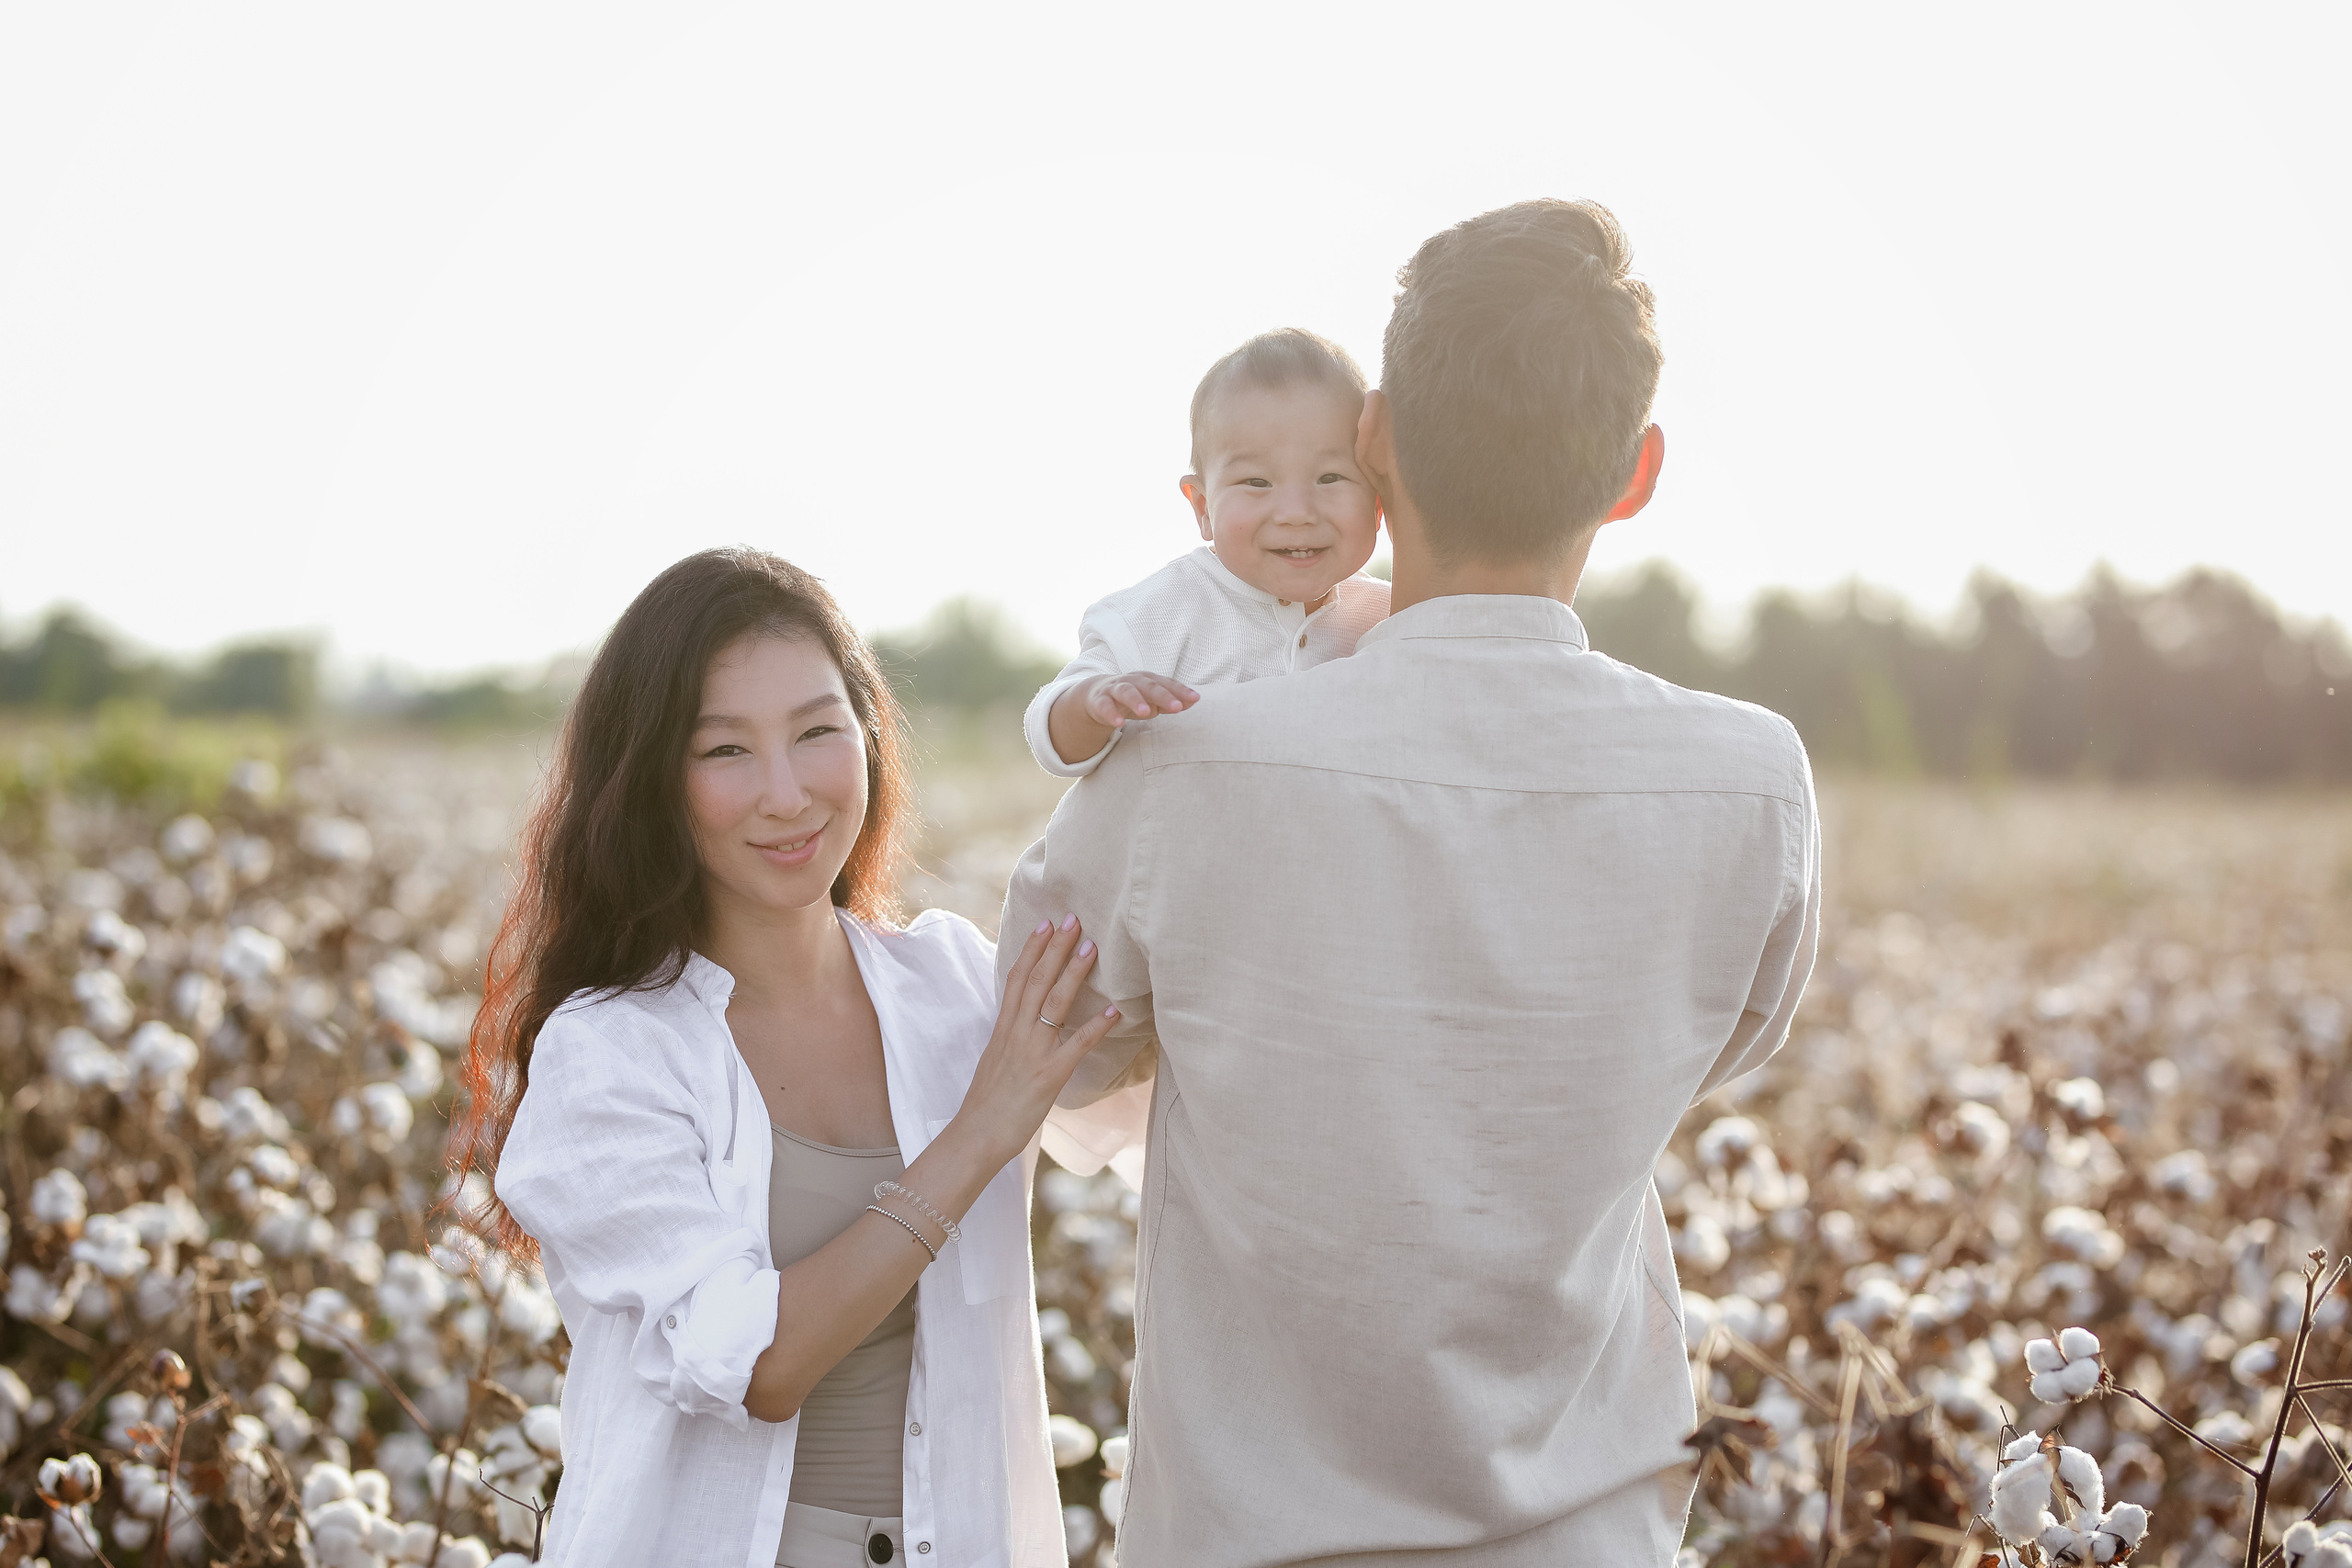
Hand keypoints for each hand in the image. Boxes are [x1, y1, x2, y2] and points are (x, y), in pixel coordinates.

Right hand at [949, 915, 1120, 1167]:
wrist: (975, 1137)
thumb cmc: (987, 1106)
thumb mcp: (996, 1061)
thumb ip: (1012, 1040)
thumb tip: (1026, 1026)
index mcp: (1003, 1029)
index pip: (1016, 979)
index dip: (1031, 950)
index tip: (1045, 925)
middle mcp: (1016, 1034)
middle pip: (1035, 981)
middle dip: (1055, 948)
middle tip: (1073, 918)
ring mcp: (1032, 1053)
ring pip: (1053, 1003)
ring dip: (1073, 972)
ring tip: (1092, 947)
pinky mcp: (1048, 1076)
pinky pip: (1076, 1046)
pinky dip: (1096, 1026)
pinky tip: (1115, 1011)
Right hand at [1080, 670, 1196, 729]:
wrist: (1097, 695)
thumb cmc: (1132, 698)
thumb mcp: (1152, 700)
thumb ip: (1171, 701)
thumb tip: (1194, 700)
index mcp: (1147, 679)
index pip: (1166, 683)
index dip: (1180, 691)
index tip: (1195, 698)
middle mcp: (1132, 681)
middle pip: (1148, 686)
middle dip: (1163, 695)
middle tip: (1177, 707)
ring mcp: (1115, 689)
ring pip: (1126, 691)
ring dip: (1136, 700)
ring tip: (1146, 713)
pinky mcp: (1099, 700)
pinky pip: (1104, 706)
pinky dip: (1111, 713)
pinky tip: (1119, 723)